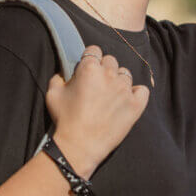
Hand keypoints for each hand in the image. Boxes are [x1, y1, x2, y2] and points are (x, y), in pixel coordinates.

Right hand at [44, 45, 149, 176]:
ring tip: (110, 95)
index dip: (90, 58)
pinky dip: (136, 93)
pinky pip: (142, 90)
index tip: (88, 69)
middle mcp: (109, 75)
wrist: (80, 145)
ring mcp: (125, 89)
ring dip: (118, 80)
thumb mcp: (53, 94)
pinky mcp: (136, 104)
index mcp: (89, 68)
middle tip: (97, 84)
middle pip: (111, 60)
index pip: (94, 50)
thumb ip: (59, 77)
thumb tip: (65, 73)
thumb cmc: (65, 119)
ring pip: (125, 74)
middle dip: (104, 69)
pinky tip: (127, 99)